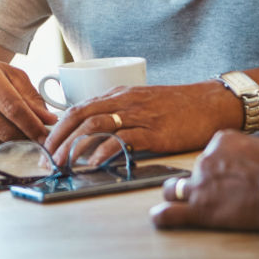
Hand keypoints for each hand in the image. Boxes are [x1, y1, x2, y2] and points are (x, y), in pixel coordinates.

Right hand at [0, 57, 55, 149]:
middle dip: (25, 137)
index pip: (13, 108)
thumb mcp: (10, 75)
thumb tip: (48, 120)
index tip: (45, 134)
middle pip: (4, 128)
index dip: (32, 125)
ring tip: (14, 130)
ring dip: (11, 141)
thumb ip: (31, 97)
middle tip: (36, 138)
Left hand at [44, 81, 237, 165]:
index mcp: (119, 95)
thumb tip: (97, 132)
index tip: (47, 145)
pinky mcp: (153, 133)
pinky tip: (92, 163)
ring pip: (95, 126)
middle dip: (58, 138)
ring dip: (73, 146)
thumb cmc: (178, 105)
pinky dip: (103, 151)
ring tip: (63, 163)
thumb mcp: (143, 102)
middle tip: (48, 159)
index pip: (79, 108)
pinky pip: (121, 140)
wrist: (211, 103)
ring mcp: (138, 116)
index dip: (59, 127)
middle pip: (80, 116)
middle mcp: (124, 102)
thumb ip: (120, 113)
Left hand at [150, 131, 258, 230]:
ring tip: (186, 205)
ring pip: (174, 189)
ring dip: (177, 196)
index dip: (219, 167)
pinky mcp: (199, 210)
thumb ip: (258, 149)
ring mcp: (199, 185)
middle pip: (194, 172)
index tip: (231, 177)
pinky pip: (170, 214)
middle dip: (202, 183)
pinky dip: (163, 217)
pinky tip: (159, 219)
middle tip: (220, 194)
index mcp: (222, 140)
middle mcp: (205, 159)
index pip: (211, 153)